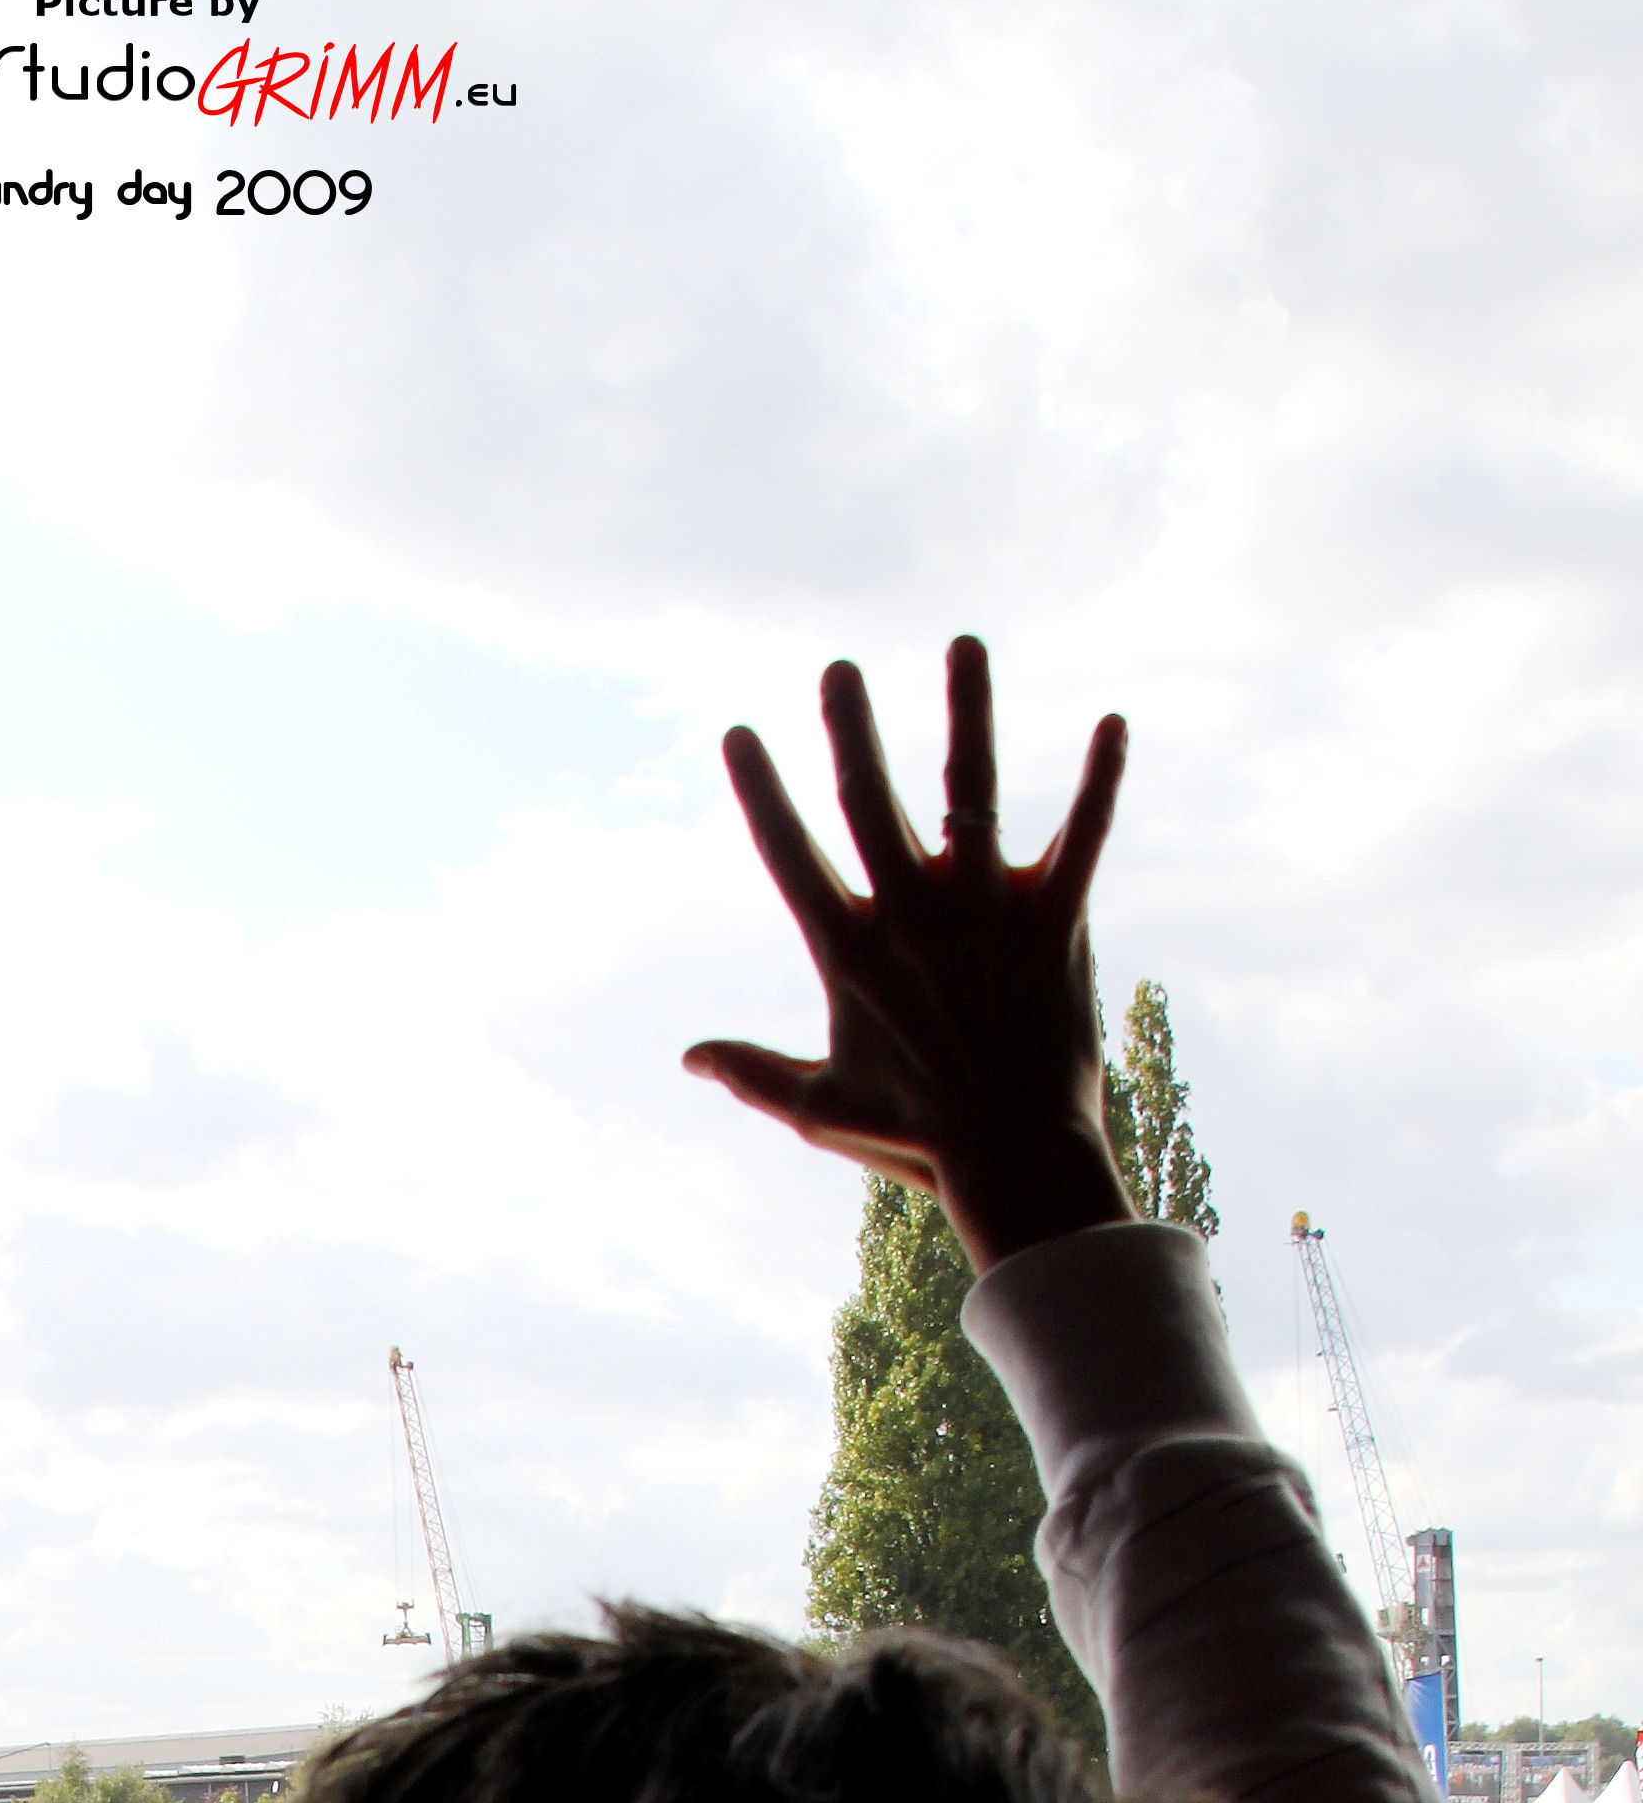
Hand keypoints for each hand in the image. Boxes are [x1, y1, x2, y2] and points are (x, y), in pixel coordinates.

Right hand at [682, 639, 1132, 1273]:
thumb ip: (753, 1072)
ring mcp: (985, 909)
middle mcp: (911, 913)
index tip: (739, 731)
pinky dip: (1101, 779)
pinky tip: (1114, 723)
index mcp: (849, 950)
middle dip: (850, 727)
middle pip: (869, 799)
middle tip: (839, 668)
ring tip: (965, 645)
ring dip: (969, 711)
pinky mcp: (1054, 919)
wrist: (1012, 1157)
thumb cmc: (913, 1136)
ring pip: (972, 787)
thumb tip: (689, 1057)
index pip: (789, 854)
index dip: (761, 790)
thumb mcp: (820, 1107)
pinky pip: (1083, 835)